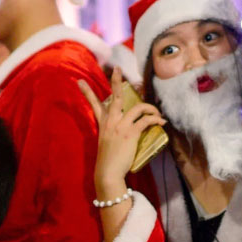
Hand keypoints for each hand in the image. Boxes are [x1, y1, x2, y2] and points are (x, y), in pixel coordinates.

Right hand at [78, 67, 166, 191]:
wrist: (108, 172)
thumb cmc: (108, 160)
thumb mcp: (106, 142)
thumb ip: (114, 133)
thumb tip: (127, 129)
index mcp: (103, 123)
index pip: (93, 104)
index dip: (87, 92)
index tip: (80, 81)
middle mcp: (110, 122)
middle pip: (115, 97)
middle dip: (116, 81)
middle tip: (118, 69)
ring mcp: (120, 126)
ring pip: (137, 108)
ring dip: (150, 108)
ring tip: (157, 112)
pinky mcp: (130, 133)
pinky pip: (146, 121)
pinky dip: (155, 119)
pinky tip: (161, 121)